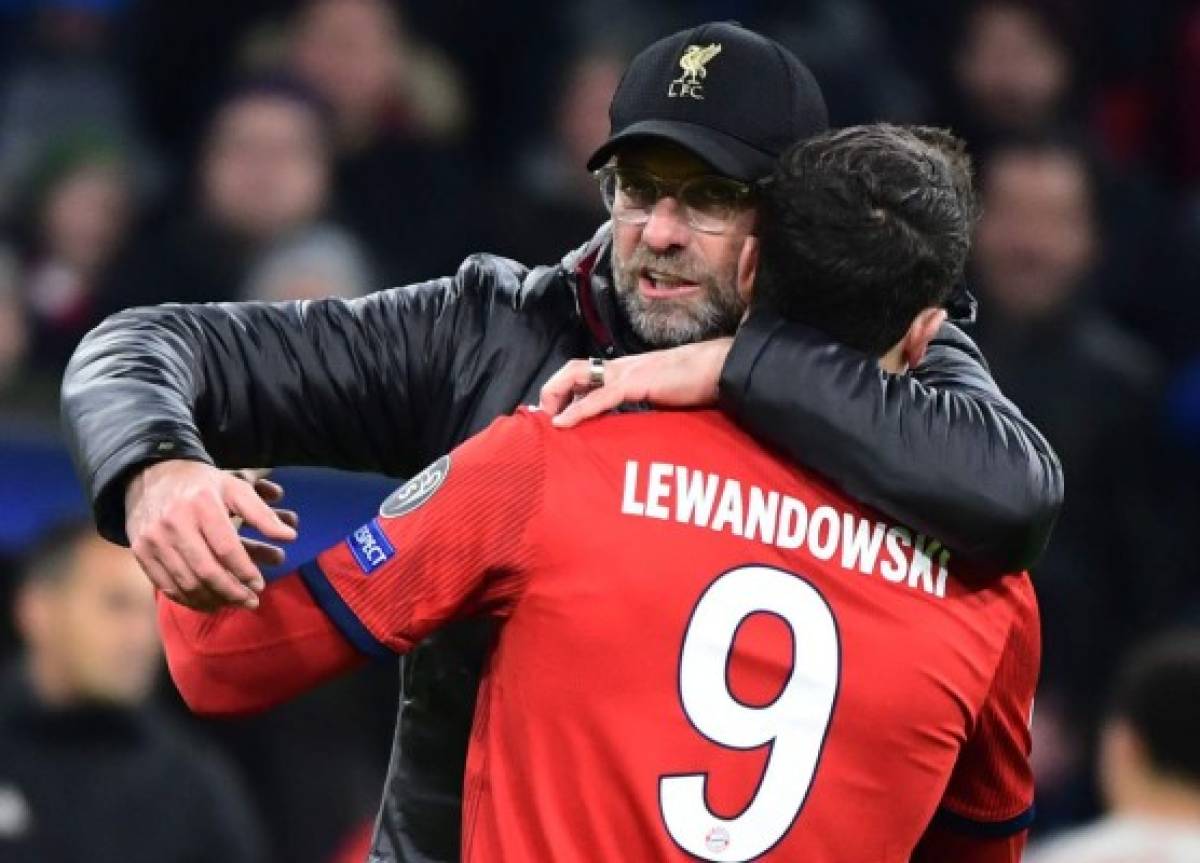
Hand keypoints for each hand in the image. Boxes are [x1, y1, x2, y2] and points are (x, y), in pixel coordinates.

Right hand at [126, 461, 297, 610]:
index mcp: (201, 504)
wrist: (151, 476)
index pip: (226, 547)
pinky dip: (189, 601)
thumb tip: (289, 537)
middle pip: (205, 570)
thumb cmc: (202, 485)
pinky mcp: (141, 552)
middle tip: (251, 602)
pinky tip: (209, 603)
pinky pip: (166, 586)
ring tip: (234, 604)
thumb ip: (262, 513)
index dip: (244, 571)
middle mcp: (174, 523)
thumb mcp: (235, 488)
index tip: (259, 585)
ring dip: (213, 600)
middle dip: (232, 592)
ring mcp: (154, 539)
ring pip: (185, 583)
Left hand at [539, 338, 732, 427]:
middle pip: (574, 368)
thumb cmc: (698, 383)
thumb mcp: (664, 394)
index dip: (566, 388)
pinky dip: (577, 410)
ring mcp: (629, 372)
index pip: (587, 372)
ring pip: (579, 376)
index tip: (554, 411)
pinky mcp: (638, 383)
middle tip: (543, 414)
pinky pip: (599, 397)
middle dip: (553, 390)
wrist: (721, 369)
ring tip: (546, 418)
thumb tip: (632, 422)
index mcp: (628, 369)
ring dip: (557, 396)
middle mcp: (623, 367)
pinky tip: (563, 424)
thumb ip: (645, 403)